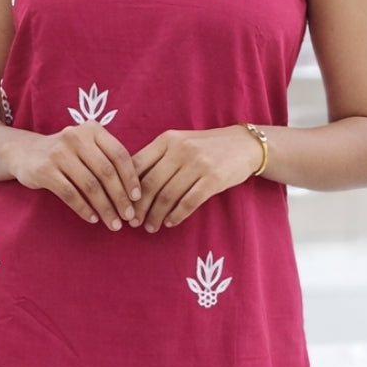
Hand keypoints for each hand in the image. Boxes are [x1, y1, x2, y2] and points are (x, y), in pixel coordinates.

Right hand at [9, 122, 141, 229]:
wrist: (24, 152)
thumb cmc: (66, 154)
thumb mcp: (87, 147)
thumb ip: (107, 160)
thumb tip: (134, 193)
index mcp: (92, 129)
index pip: (119, 154)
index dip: (131, 178)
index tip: (137, 198)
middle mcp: (76, 137)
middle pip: (106, 172)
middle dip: (120, 198)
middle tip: (128, 217)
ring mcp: (59, 153)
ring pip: (90, 185)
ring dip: (104, 208)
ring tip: (113, 223)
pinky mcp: (44, 170)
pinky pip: (70, 194)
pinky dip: (83, 208)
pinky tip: (92, 219)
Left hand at [131, 126, 261, 231]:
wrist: (243, 145)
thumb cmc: (205, 148)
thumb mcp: (179, 144)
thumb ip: (157, 158)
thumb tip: (129, 186)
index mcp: (167, 140)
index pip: (137, 164)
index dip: (126, 188)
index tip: (122, 205)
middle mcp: (181, 149)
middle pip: (151, 184)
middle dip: (139, 207)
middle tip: (133, 222)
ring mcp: (198, 163)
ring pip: (168, 195)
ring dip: (156, 215)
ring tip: (151, 227)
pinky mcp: (214, 179)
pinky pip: (189, 202)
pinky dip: (176, 215)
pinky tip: (170, 222)